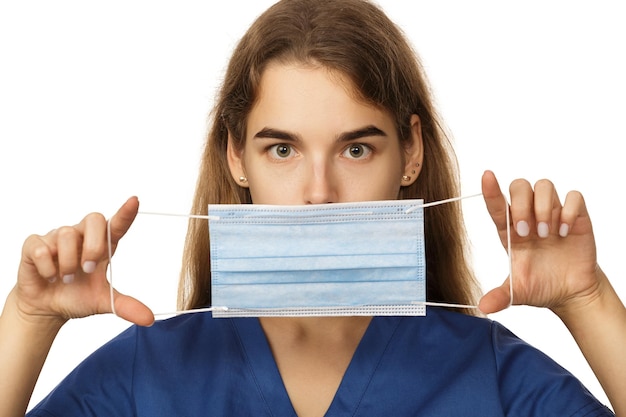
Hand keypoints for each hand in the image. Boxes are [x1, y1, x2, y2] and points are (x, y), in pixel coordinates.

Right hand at [13, 197, 153, 326]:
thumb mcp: (103, 302)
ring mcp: (58, 237)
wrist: (46, 308)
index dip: (125, 212)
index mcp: (102, 245)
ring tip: (65, 279)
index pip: (116, 224)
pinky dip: (46, 268)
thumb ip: (125, 306)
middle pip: (93, 220)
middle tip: (88, 269)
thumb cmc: (77, 296)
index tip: (135, 201)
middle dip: (93, 245)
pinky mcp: (35, 244)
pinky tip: (48, 276)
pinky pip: (41, 248)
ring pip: (65, 235)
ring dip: (67, 264)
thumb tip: (149, 318)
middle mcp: (81, 236)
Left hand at [478, 171, 601, 315]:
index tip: (486, 176)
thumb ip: (500, 296)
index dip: (490, 189)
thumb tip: (482, 308)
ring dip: (544, 207)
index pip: (497, 204)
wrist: (570, 292)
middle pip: (520, 186)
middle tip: (527, 231)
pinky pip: (574, 196)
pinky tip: (565, 232)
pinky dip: (569, 210)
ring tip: (547, 234)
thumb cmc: (540, 285)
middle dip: (522, 204)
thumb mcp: (517, 293)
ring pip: (544, 185)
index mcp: (509, 230)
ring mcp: (552, 213)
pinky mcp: (575, 216)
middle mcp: (528, 216)